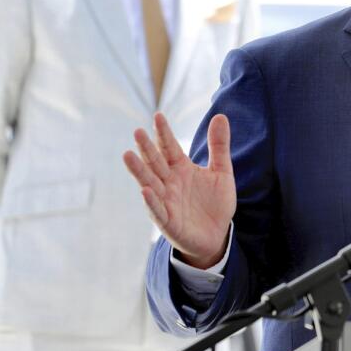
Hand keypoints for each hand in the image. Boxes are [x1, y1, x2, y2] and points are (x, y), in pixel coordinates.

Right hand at [123, 112, 235, 267]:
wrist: (217, 234)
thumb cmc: (215, 203)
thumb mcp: (222, 171)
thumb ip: (219, 146)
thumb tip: (219, 115)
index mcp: (181, 168)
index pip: (170, 147)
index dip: (164, 133)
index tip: (158, 115)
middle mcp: (169, 182)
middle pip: (155, 162)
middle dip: (147, 148)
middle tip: (138, 131)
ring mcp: (166, 200)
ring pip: (149, 182)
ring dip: (139, 170)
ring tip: (128, 155)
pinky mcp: (167, 220)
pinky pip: (157, 209)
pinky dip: (151, 200)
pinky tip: (144, 190)